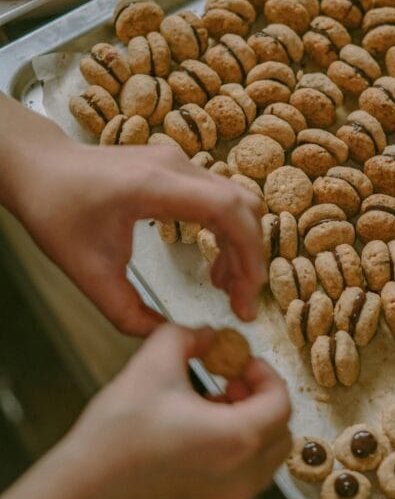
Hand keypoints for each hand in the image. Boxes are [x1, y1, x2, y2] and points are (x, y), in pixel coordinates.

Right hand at [0, 325, 290, 498]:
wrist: (80, 494)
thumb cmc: (116, 434)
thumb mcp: (152, 364)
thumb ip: (186, 336)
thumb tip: (206, 334)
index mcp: (237, 439)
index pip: (281, 403)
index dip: (266, 375)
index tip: (244, 362)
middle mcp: (242, 476)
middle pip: (280, 432)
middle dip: (262, 400)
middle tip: (233, 381)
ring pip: (264, 458)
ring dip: (251, 426)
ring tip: (213, 404)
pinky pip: (243, 476)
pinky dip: (236, 451)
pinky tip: (197, 432)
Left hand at [1, 96, 265, 333]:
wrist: (39, 168)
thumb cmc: (56, 212)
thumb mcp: (87, 273)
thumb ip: (127, 312)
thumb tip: (166, 335)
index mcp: (156, 186)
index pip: (228, 209)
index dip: (248, 254)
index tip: (244, 297)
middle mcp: (176, 167)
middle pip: (243, 205)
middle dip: (250, 257)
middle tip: (240, 302)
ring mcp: (179, 163)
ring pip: (236, 201)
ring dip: (240, 245)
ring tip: (226, 288)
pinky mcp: (177, 168)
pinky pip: (219, 197)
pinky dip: (226, 231)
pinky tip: (213, 264)